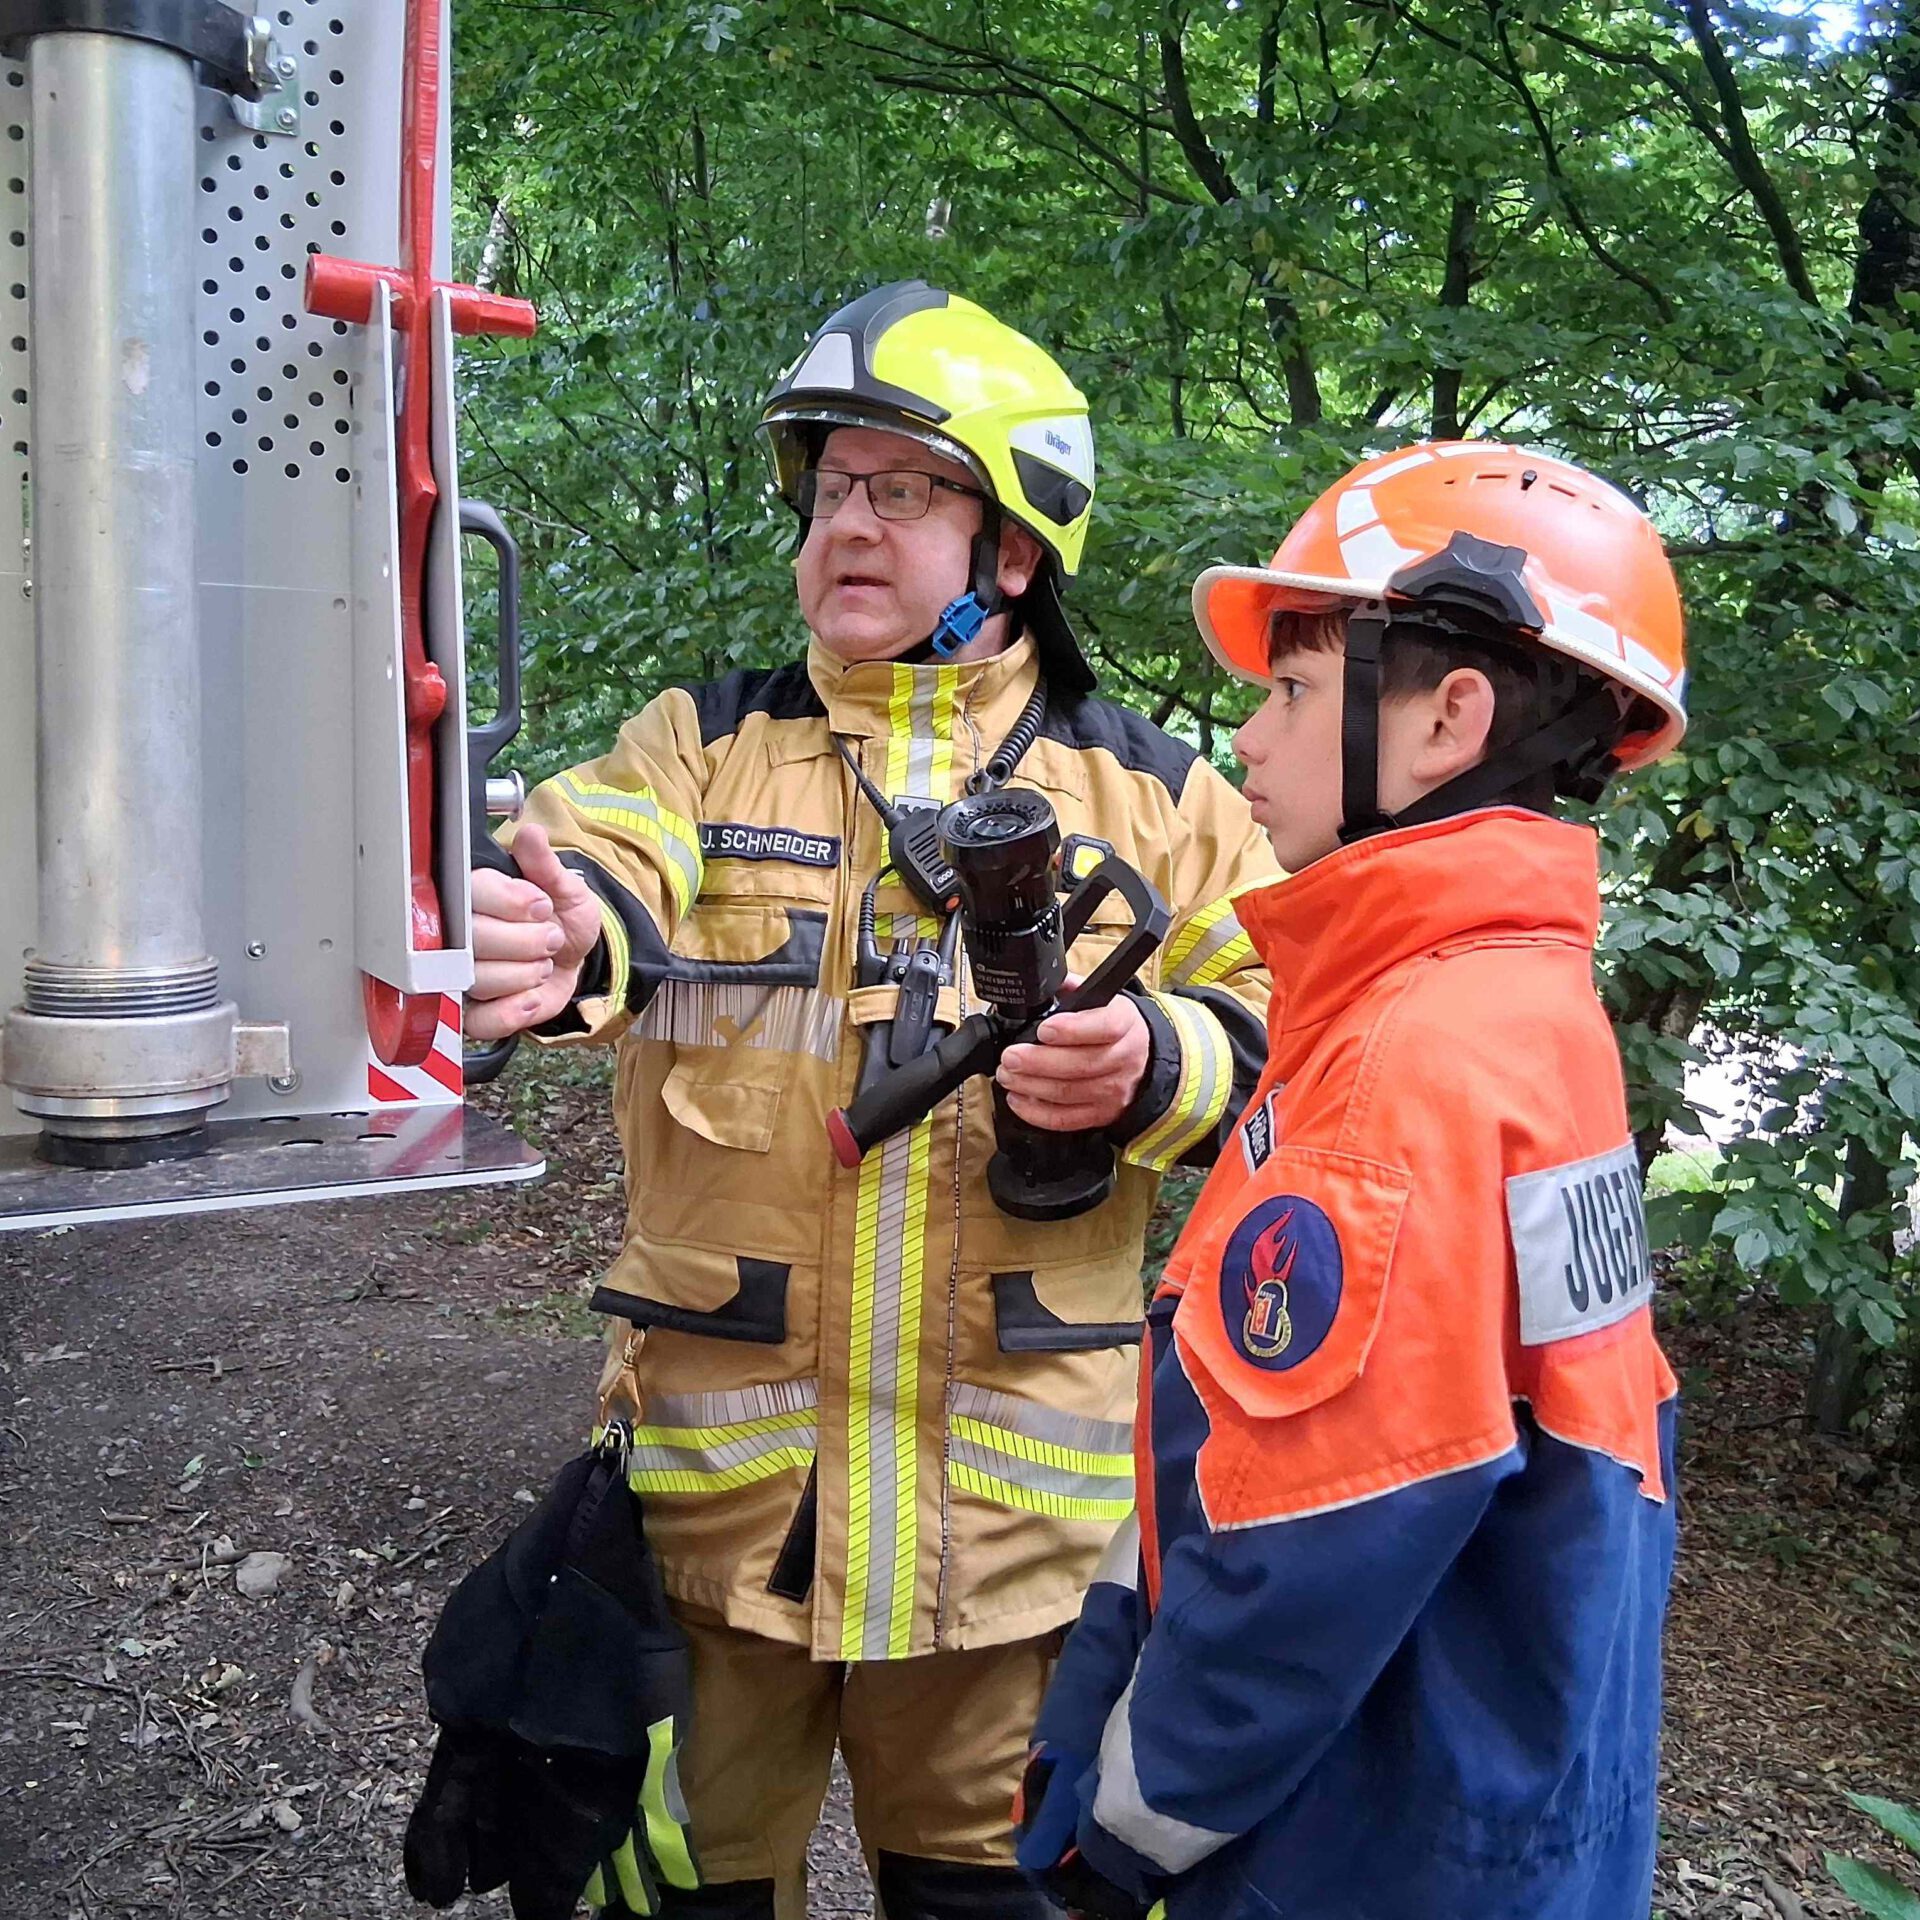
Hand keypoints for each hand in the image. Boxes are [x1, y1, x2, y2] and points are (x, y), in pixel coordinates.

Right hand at [468, 823, 603, 1040]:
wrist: (574, 957)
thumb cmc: (561, 917)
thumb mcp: (565, 887)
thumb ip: (546, 866)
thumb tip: (530, 835)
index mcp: (474, 894)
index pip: (470, 892)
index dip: (510, 902)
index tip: (542, 906)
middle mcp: (458, 933)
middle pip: (471, 940)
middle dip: (525, 942)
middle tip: (551, 938)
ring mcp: (460, 974)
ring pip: (476, 979)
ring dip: (523, 975)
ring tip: (544, 964)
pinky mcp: (473, 1012)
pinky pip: (478, 1021)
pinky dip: (512, 1012)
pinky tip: (533, 997)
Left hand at [996, 982, 1149, 1132]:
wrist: (1141, 1058)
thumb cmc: (1112, 1027)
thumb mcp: (1101, 1000)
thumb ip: (1071, 991)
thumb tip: (1041, 982)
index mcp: (1124, 1023)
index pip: (1104, 1027)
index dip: (1072, 1029)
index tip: (1044, 1029)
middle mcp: (1124, 1058)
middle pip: (1080, 1065)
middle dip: (1037, 1062)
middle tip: (1010, 1056)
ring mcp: (1114, 1090)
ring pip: (1068, 1093)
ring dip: (1031, 1085)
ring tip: (1007, 1074)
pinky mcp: (1102, 1114)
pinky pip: (1066, 1119)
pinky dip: (1036, 1112)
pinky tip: (1018, 1098)